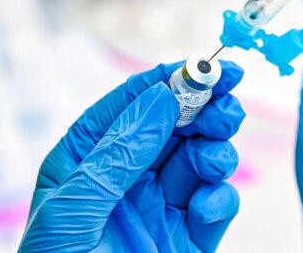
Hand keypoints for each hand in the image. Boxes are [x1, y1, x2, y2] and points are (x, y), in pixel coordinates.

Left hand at [19, 61, 245, 251]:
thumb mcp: (75, 210)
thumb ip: (118, 153)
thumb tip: (161, 100)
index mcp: (85, 160)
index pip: (129, 105)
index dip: (167, 80)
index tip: (206, 66)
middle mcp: (123, 177)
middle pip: (173, 127)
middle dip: (203, 111)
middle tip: (228, 104)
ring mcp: (157, 207)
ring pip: (198, 160)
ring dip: (215, 152)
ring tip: (213, 161)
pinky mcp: (185, 238)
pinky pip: (212, 205)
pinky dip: (218, 200)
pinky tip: (206, 210)